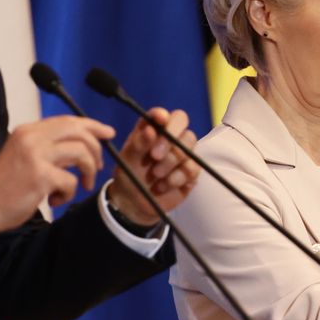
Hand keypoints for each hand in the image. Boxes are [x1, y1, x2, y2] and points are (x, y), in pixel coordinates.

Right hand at [0, 116, 113, 237]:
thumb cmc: (7, 185)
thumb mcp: (25, 155)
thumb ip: (49, 146)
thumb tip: (84, 143)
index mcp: (29, 131)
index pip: (68, 121)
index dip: (92, 125)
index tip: (108, 133)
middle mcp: (32, 137)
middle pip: (78, 131)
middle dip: (96, 147)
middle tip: (98, 165)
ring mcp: (35, 155)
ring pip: (81, 152)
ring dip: (88, 170)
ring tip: (82, 184)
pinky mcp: (40, 175)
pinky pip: (71, 180)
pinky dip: (70, 193)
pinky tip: (56, 200)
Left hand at [106, 107, 199, 225]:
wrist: (134, 205)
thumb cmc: (128, 177)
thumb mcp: (127, 161)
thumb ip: (138, 144)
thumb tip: (151, 129)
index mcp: (151, 129)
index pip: (162, 114)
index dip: (162, 115)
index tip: (160, 120)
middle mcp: (169, 137)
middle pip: (182, 122)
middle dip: (169, 139)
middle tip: (155, 156)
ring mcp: (183, 152)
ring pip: (189, 146)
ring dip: (170, 162)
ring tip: (154, 176)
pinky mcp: (191, 170)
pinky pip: (193, 168)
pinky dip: (176, 178)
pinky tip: (163, 186)